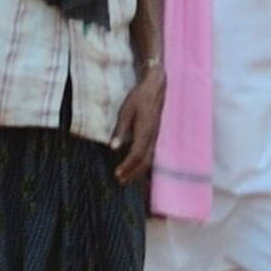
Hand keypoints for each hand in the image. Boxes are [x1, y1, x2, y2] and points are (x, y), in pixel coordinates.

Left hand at [113, 65, 166, 183]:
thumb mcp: (125, 112)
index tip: (117, 174)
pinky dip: (144, 164)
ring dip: (138, 170)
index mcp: (145, 132)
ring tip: (126, 178)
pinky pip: (151, 154)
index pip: (136, 155)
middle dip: (132, 173)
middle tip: (120, 181)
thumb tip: (113, 148)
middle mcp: (153, 137)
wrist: (155, 89)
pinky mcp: (156, 135)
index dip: (127, 166)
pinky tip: (137, 168)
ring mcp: (156, 137)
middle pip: (144, 161)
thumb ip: (120, 130)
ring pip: (149, 159)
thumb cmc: (138, 98)